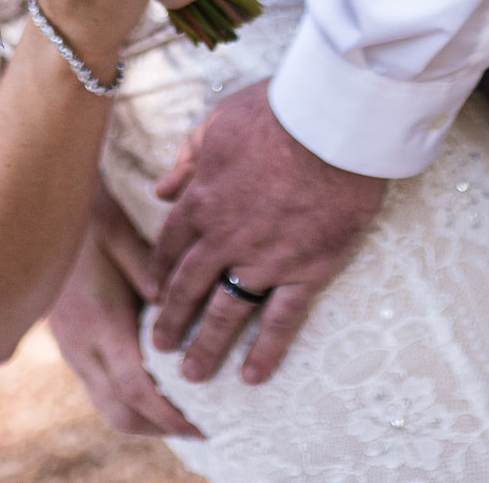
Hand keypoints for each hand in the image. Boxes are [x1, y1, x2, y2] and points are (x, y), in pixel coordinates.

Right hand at [48, 189, 201, 439]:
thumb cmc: (84, 216)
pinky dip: (127, 400)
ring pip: (106, 405)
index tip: (199, 426)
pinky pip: (99, 387)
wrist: (31, 213)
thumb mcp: (119, 231)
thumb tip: (171, 303)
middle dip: (160, 428)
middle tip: (200, 428)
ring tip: (180, 415)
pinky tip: (152, 388)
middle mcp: (81, 344)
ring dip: (143, 419)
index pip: (134, 386)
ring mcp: (71, 348)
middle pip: (120, 412)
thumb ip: (148, 269)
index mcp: (98, 321)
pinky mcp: (69, 343)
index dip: (167, 414)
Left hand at [149, 82, 386, 384]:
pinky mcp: (307, 270)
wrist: (334, 122)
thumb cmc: (279, 110)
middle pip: (189, 286)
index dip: (160, 272)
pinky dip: (266, 351)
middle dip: (172, 320)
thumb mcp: (218, 123)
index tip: (154, 294)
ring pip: (226, 312)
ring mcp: (265, 259)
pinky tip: (252, 377)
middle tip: (160, 347)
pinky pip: (282, 319)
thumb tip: (160, 190)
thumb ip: (187, 159)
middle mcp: (225, 237)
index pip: (170, 245)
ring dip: (207, 345)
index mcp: (202, 199)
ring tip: (193, 375)